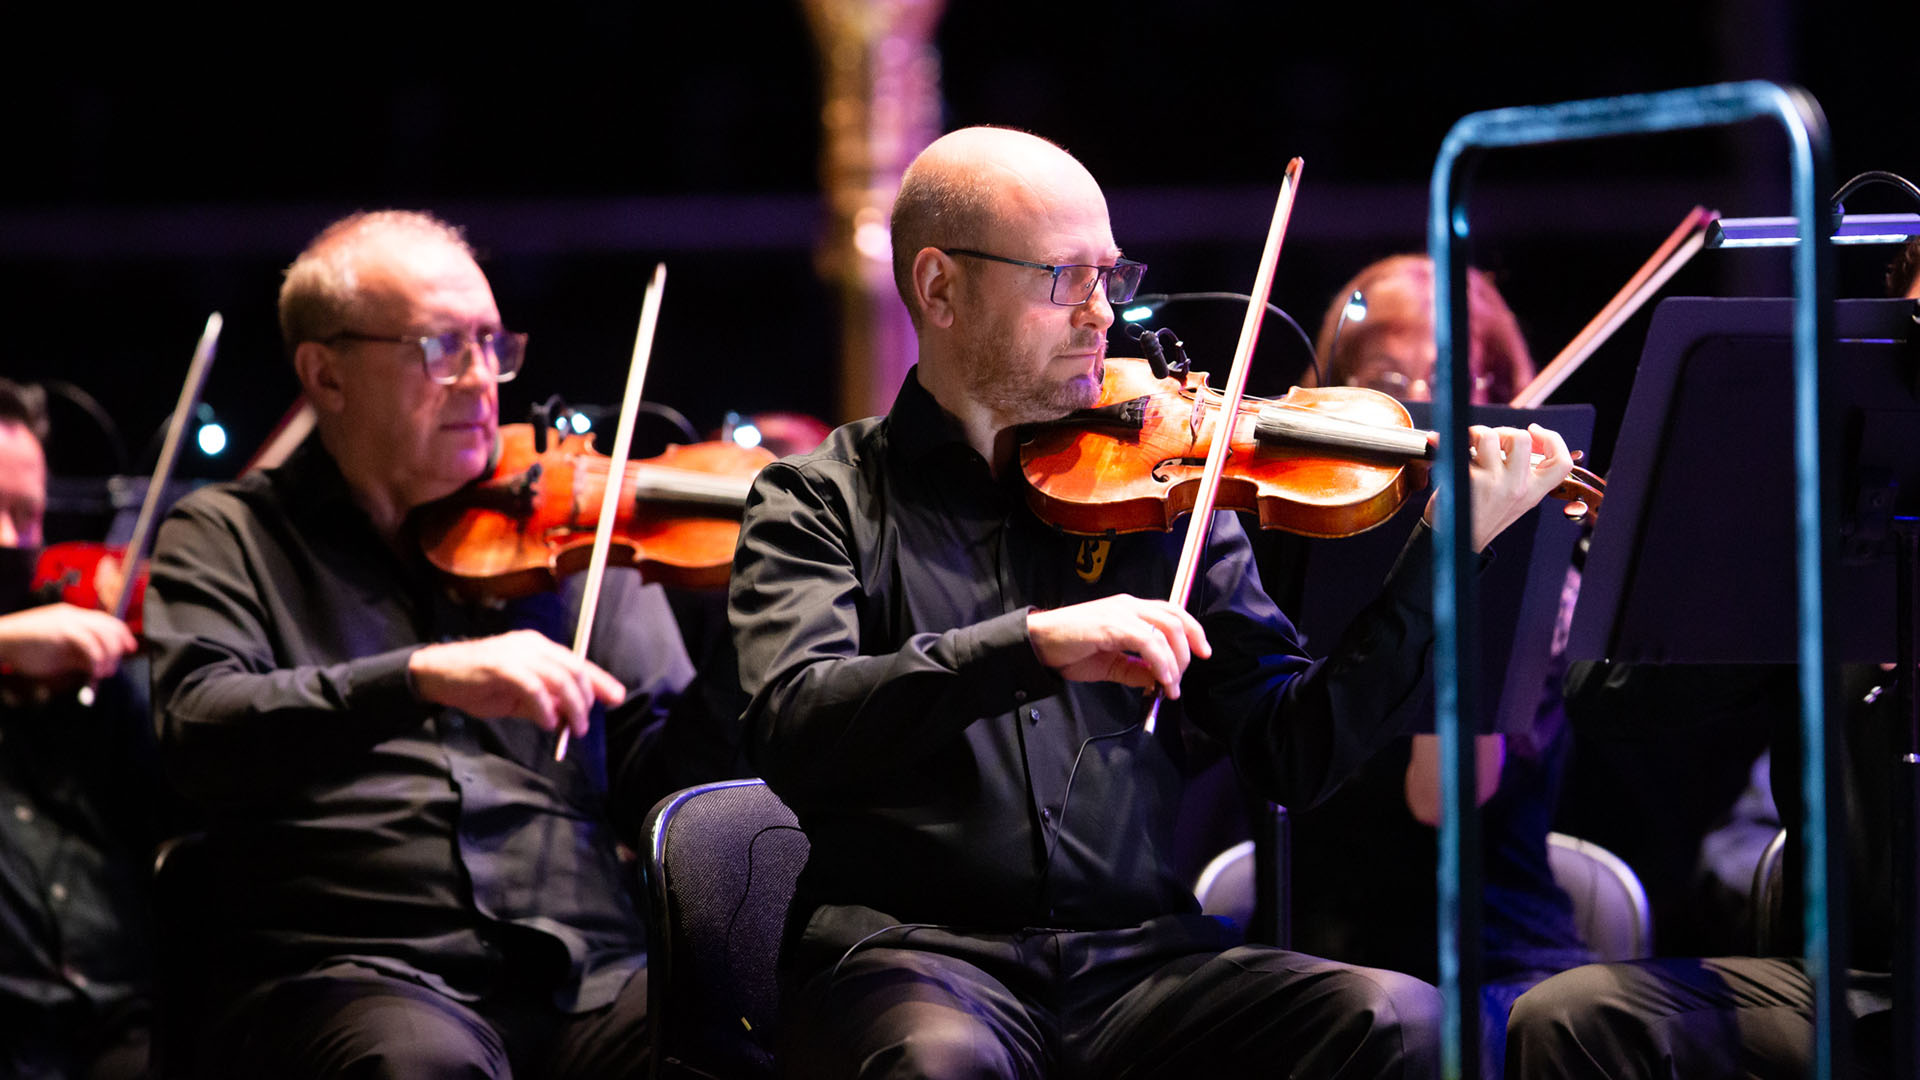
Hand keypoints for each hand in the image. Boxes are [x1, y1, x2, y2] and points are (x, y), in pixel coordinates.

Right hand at [0, 603, 137, 680]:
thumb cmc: (25, 649)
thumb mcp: (59, 654)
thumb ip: (79, 656)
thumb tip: (100, 666)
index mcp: (73, 616)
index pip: (107, 621)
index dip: (122, 635)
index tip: (130, 649)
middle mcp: (74, 615)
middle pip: (110, 627)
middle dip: (118, 649)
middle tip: (111, 669)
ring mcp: (67, 620)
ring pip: (104, 634)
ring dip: (109, 656)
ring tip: (103, 673)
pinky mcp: (61, 630)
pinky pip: (89, 643)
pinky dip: (97, 658)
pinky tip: (95, 671)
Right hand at [407, 630, 625, 737]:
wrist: (436, 674)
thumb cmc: (477, 683)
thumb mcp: (517, 694)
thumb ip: (543, 700)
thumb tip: (569, 715)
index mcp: (538, 646)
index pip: (578, 662)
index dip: (600, 681)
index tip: (617, 698)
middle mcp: (532, 645)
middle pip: (574, 669)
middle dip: (587, 699)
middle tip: (584, 725)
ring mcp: (517, 653)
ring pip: (559, 678)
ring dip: (571, 706)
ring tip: (572, 728)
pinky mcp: (501, 666)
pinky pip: (533, 687)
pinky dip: (545, 707)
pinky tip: (547, 723)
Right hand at [1027, 595, 1210, 698]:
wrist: (1038, 644)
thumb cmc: (1070, 650)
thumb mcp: (1111, 665)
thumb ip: (1135, 670)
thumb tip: (1159, 682)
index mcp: (1130, 610)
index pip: (1172, 613)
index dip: (1193, 631)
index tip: (1203, 654)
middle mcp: (1130, 605)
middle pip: (1176, 620)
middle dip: (1188, 650)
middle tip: (1182, 679)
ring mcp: (1121, 612)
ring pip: (1167, 629)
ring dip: (1175, 661)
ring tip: (1171, 686)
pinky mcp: (1112, 624)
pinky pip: (1148, 641)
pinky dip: (1160, 662)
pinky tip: (1159, 680)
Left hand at [1423, 423, 1574, 551]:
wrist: (1456, 543)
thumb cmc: (1482, 517)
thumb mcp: (1515, 501)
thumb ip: (1523, 474)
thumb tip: (1520, 436)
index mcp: (1533, 492)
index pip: (1562, 462)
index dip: (1552, 439)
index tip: (1535, 431)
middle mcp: (1517, 487)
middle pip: (1522, 438)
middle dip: (1503, 431)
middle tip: (1491, 441)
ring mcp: (1493, 483)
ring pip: (1490, 436)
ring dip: (1476, 433)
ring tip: (1469, 444)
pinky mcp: (1468, 480)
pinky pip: (1459, 447)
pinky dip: (1447, 441)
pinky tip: (1441, 444)